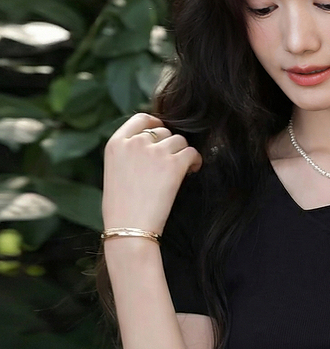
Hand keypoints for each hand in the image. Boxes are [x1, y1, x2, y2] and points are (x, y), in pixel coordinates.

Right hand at [102, 111, 202, 233]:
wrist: (129, 229)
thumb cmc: (121, 209)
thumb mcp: (114, 172)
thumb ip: (129, 153)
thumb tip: (152, 144)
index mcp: (116, 143)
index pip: (141, 119)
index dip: (156, 123)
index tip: (163, 133)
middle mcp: (135, 143)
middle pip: (163, 131)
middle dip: (169, 145)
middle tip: (171, 163)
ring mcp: (155, 152)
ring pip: (179, 140)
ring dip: (182, 153)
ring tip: (182, 169)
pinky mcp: (173, 164)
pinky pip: (192, 152)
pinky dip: (195, 161)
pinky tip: (192, 171)